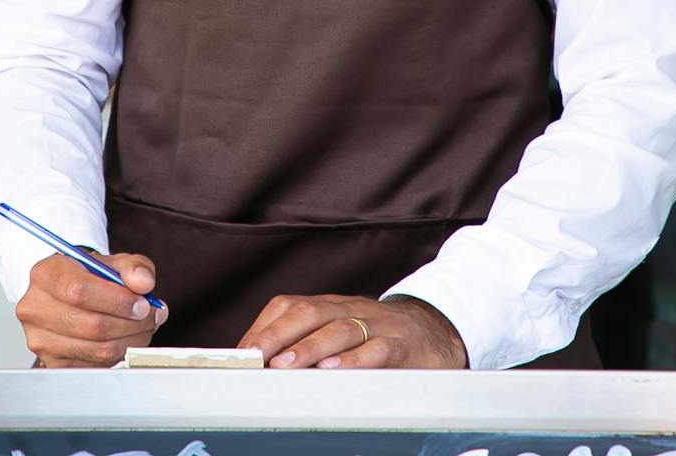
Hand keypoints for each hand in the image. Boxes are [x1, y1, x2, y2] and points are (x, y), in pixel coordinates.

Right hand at [16, 251, 166, 367]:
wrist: (67, 296)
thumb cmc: (88, 278)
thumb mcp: (111, 262)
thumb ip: (133, 267)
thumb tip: (144, 283)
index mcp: (45, 274)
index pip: (79, 291)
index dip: (117, 300)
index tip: (142, 303)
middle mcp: (35, 308)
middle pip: (91, 325)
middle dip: (131, 323)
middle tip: (150, 317)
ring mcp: (40, 339)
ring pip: (96, 349)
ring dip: (129, 341)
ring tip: (143, 328)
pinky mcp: (51, 362)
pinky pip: (94, 365)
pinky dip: (117, 355)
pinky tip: (124, 340)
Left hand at [236, 294, 466, 368]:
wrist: (437, 331)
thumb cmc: (378, 336)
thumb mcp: (342, 332)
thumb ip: (306, 342)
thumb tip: (261, 366)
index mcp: (331, 306)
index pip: (290, 306)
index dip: (263, 327)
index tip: (239, 353)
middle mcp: (350, 310)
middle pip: (309, 313)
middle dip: (276, 335)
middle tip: (253, 358)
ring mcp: (377, 326)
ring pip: (339, 330)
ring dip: (308, 347)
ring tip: (284, 365)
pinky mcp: (402, 346)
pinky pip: (377, 350)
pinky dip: (354, 360)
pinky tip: (334, 370)